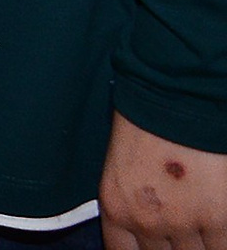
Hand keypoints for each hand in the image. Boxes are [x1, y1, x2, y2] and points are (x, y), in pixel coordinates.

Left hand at [102, 113, 226, 248]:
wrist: (175, 97)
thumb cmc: (147, 125)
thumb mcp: (123, 171)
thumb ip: (134, 207)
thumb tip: (152, 237)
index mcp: (116, 208)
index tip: (157, 247)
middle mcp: (145, 221)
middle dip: (176, 247)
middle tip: (181, 225)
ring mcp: (182, 222)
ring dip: (202, 244)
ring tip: (198, 217)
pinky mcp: (218, 218)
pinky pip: (222, 249)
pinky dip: (221, 242)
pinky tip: (217, 227)